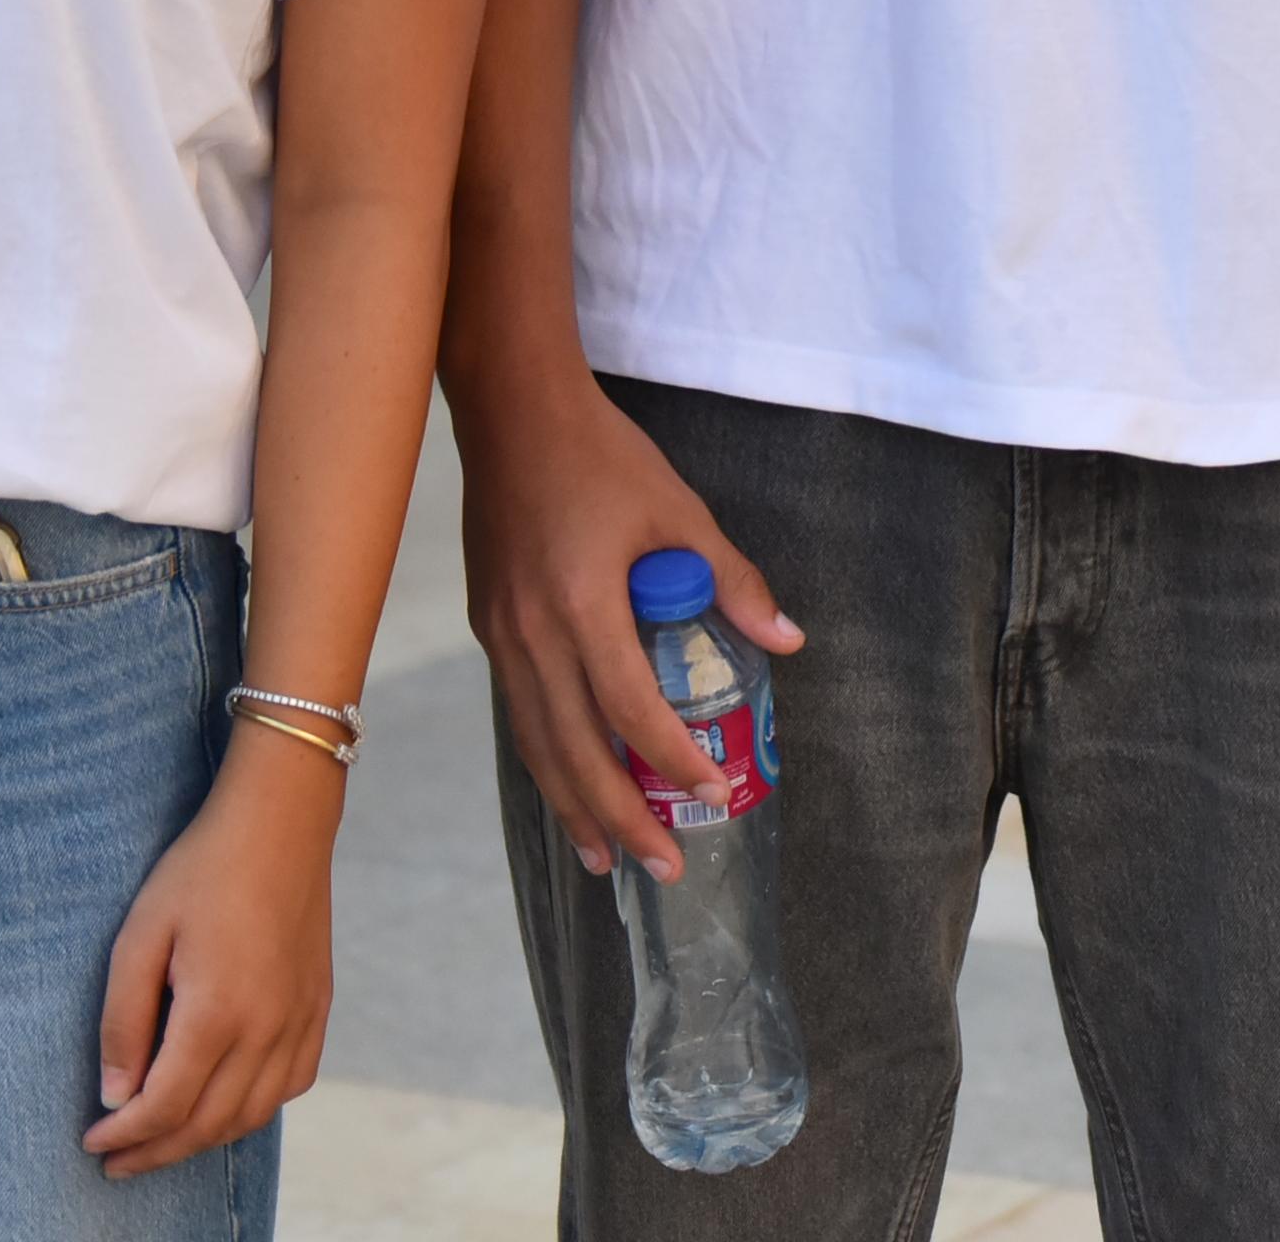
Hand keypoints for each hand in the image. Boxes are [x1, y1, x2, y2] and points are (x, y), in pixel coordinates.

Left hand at [83, 735, 340, 1176]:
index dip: (124, 1136)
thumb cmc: (201, 870)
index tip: (92, 1141)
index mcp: (217, 1012)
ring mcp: (300, 1018)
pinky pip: (292, 1083)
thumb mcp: (139, 936)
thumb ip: (124, 1022)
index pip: (165, 1106)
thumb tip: (116, 1096)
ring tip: (163, 1140)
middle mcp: (266, 1027)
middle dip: (156, 1152)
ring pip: (253, 1114)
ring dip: (204, 1139)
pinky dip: (256, 1109)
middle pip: (208, 1122)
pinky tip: (227, 1102)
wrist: (281, 822)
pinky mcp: (318, 1005)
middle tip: (116, 1162)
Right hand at [457, 363, 796, 884]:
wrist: (511, 412)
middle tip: (663, 867)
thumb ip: (731, 579)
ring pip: (538, 745)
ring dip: (573, 806)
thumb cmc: (602, 456)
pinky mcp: (490, 629)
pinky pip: (522, 716)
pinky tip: (568, 790)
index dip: (672, 759)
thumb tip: (788, 640)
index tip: (714, 796)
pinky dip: (546, 763)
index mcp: (581, 603)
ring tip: (606, 858)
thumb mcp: (679, 509)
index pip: (630, 707)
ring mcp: (502, 636)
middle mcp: (532, 633)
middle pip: (575, 750)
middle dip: (620, 817)